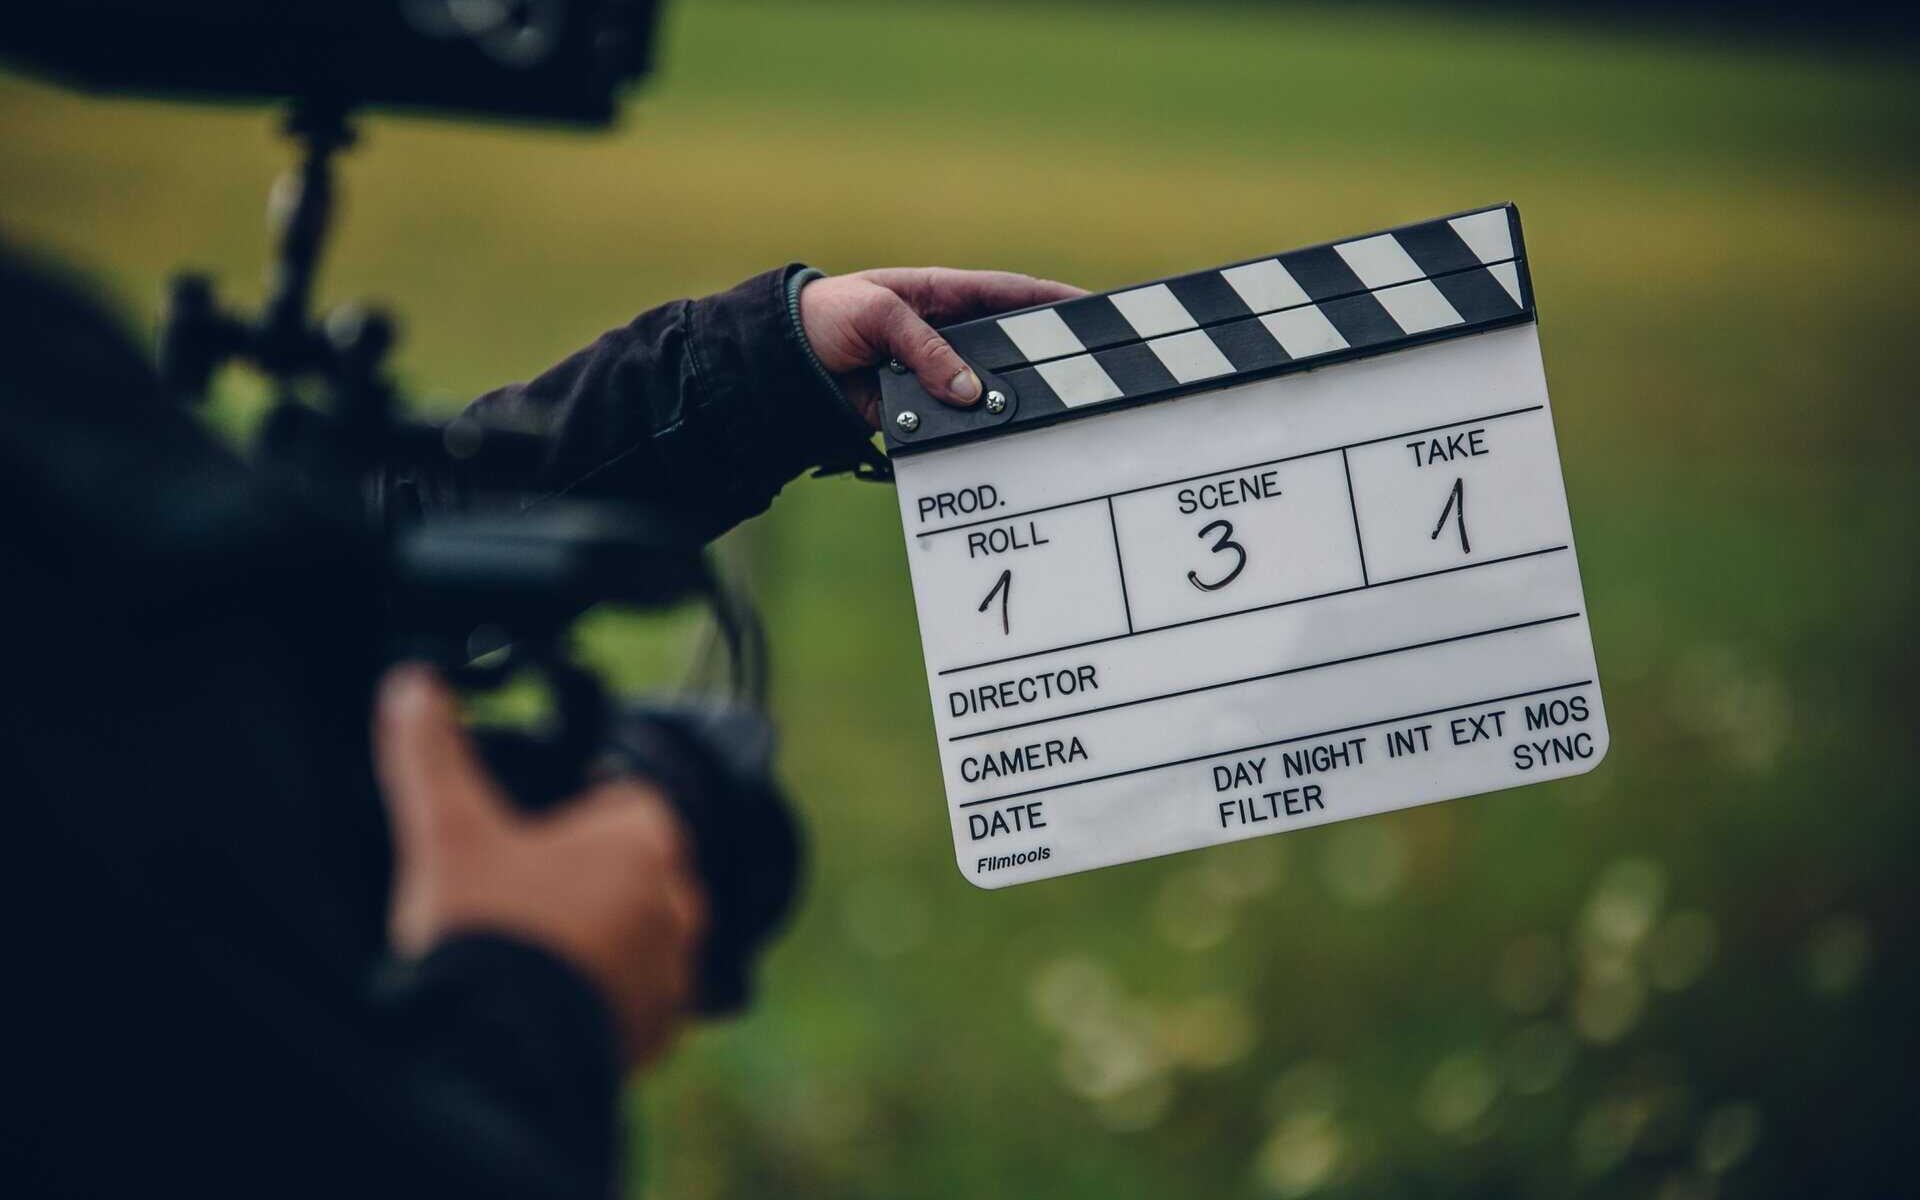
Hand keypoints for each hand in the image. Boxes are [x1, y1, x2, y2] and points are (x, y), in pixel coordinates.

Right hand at [374, 665, 705, 1068]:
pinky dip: (605, 996)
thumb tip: (412, 686)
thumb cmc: (484, 932)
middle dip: (591, 878)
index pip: (625, 801)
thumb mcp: (446, 830)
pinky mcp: (660, 1029)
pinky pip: (642, 999)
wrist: (496, 1052)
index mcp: (644, 837)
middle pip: (636, 869)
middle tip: (523, 898)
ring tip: (533, 952)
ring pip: (643, 934)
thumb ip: (432, 752)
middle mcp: (678, 899)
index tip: (533, 834)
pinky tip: (552, 998)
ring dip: (603, 939)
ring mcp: (676, 970)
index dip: (576, 813)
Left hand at [798, 267, 1083, 427]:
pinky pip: (952, 425)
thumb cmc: (824, 316)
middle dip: (1040, 362)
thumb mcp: (877, 316)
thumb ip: (925, 349)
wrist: (779, 366)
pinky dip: (968, 435)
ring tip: (1041, 416)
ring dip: (1004, 405)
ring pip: (984, 392)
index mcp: (940, 294)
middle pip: (1006, 348)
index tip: (1092, 309)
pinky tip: (989, 442)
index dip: (1051, 300)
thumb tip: (970, 392)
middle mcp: (945, 335)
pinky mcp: (917, 412)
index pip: (1008, 293)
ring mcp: (933, 375)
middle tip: (1079, 375)